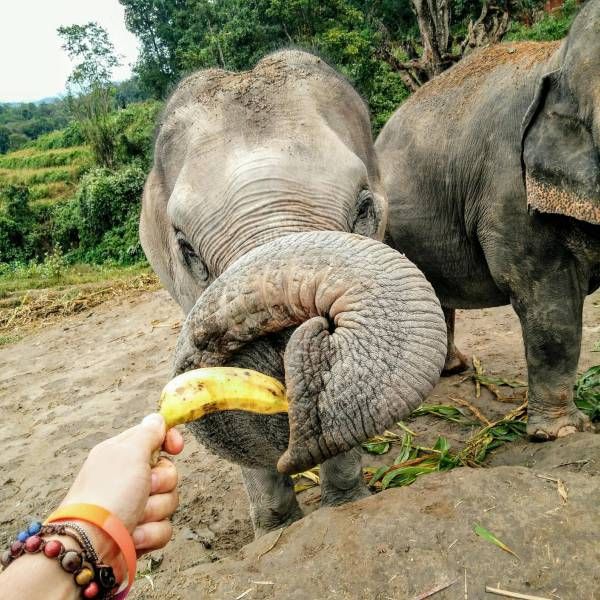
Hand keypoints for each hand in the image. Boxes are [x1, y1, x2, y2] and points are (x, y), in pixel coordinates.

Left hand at [61, 414, 183, 557]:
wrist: (89, 546)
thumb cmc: (108, 494)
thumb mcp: (130, 453)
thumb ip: (148, 433)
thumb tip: (156, 419)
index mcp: (122, 454)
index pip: (154, 437)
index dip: (169, 440)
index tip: (176, 448)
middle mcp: (128, 478)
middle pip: (168, 471)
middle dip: (162, 482)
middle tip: (146, 487)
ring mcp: (134, 506)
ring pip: (168, 500)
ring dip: (155, 509)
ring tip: (135, 517)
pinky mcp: (139, 532)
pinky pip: (163, 527)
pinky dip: (151, 532)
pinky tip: (134, 535)